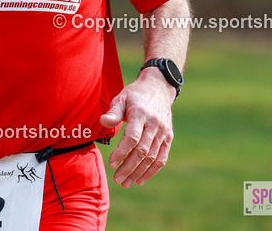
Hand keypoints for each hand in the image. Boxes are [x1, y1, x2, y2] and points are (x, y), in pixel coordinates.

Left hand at [99, 70, 175, 186]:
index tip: (111, 163)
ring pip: (152, 157)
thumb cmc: (135, 95)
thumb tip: (102, 122)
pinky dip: (152, 171)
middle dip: (129, 167)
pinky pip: (162, 157)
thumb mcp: (121, 98)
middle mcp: (154, 125)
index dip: (122, 152)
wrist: (159, 88)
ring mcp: (163, 132)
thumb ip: (113, 112)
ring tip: (126, 182)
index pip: (132, 138)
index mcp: (141, 115)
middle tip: (117, 179)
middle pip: (142, 151)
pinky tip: (140, 179)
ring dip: (139, 172)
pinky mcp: (168, 137)